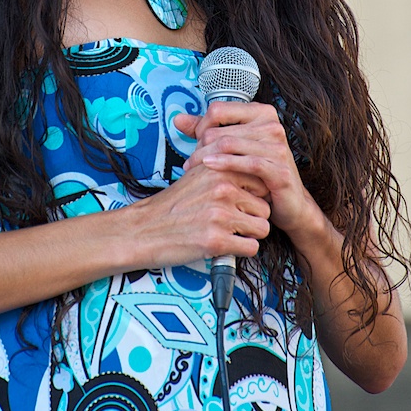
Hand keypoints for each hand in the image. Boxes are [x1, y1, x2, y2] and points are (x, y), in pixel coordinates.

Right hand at [129, 156, 270, 267]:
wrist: (145, 229)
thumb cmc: (172, 204)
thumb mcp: (196, 172)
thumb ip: (221, 163)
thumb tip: (248, 160)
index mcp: (220, 170)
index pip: (262, 182)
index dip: (253, 196)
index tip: (241, 203)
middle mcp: (222, 189)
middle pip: (265, 207)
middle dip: (252, 217)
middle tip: (232, 221)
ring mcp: (220, 215)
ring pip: (262, 228)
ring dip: (248, 235)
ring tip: (228, 232)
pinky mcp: (216, 240)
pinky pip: (251, 247)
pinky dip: (241, 250)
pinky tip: (225, 245)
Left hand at [174, 101, 316, 239]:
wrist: (289, 201)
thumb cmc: (258, 172)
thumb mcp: (233, 146)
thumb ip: (207, 131)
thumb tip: (178, 119)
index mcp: (261, 113)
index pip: (218, 109)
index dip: (200, 126)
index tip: (195, 144)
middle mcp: (271, 125)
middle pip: (219, 130)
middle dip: (200, 147)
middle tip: (191, 163)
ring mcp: (277, 146)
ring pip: (227, 145)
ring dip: (205, 158)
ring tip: (194, 169)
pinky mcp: (279, 168)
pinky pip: (245, 163)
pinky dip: (223, 165)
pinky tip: (209, 169)